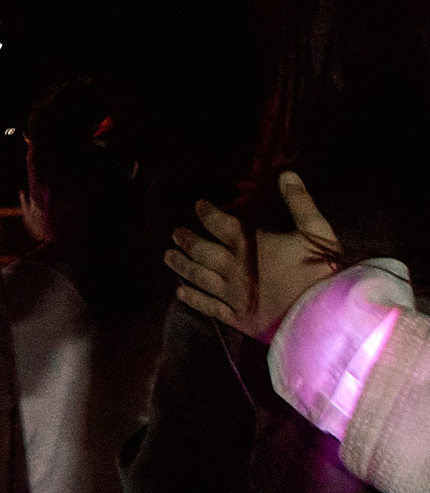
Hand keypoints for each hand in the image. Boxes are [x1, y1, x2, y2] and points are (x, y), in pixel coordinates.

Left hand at [167, 172, 341, 340]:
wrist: (325, 316)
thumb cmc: (320, 271)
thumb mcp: (316, 230)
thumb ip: (299, 202)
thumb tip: (287, 174)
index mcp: (247, 244)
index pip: (218, 222)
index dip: (205, 212)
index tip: (198, 206)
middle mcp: (231, 267)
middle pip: (199, 249)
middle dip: (185, 239)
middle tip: (175, 233)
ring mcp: (231, 294)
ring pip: (197, 276)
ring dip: (180, 264)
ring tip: (167, 256)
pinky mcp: (237, 317)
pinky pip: (208, 306)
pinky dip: (191, 298)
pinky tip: (179, 293)